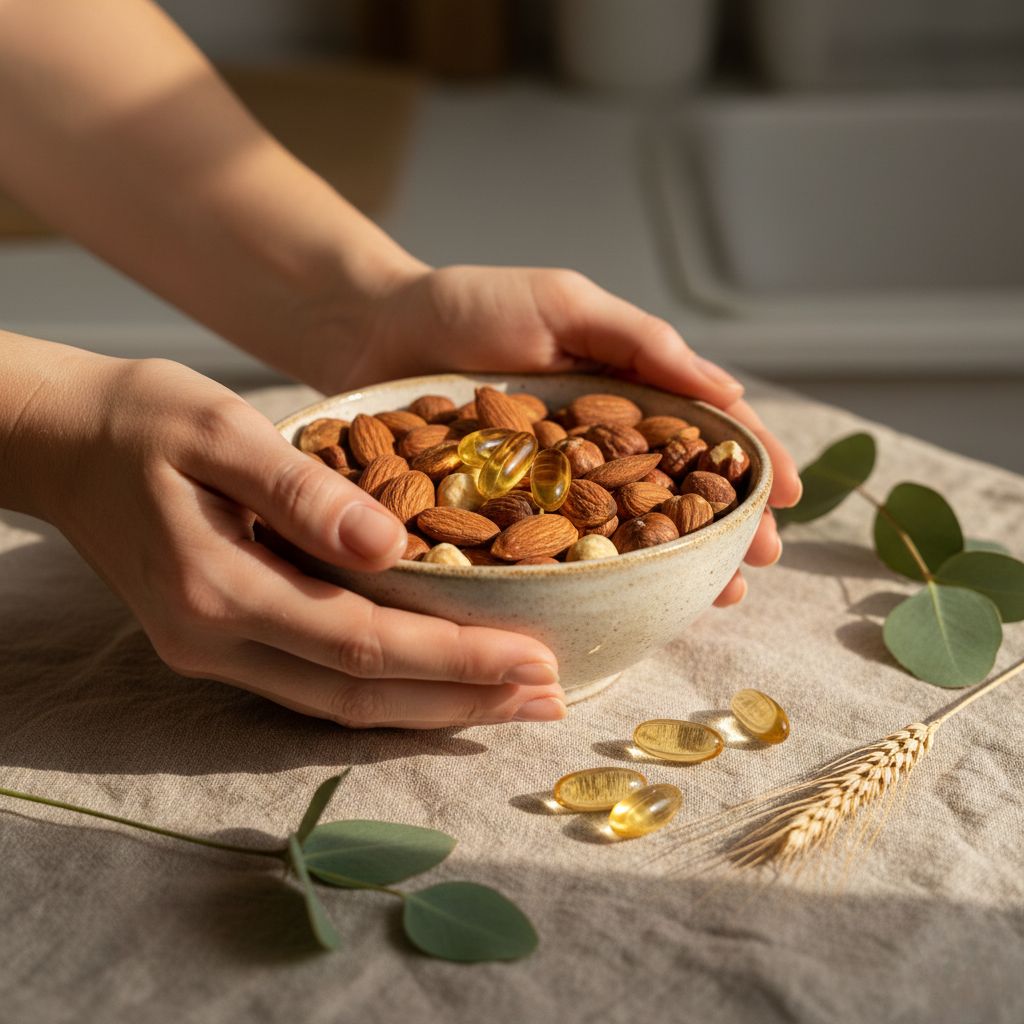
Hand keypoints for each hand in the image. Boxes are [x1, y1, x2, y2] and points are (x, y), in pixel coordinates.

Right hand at [27, 354, 564, 727]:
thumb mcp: (222, 430)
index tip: (537, 659)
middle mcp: (214, 640)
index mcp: (218, 588)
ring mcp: (211, 652)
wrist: (64, 442)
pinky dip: (387, 690)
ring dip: (433, 707)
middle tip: (551, 699)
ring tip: (514, 702)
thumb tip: (391, 546)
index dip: (456, 657)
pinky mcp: (217, 643)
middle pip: (361, 695)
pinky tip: (438, 681)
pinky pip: (316, 685)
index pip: (364, 643)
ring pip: (340, 704)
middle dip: (463, 699)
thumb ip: (303, 492)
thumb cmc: (143, 421)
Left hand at [312, 264, 801, 604]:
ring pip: (623, 534)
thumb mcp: (562, 304)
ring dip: (674, 566)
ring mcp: (547, 488)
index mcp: (617, 395)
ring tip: (714, 599)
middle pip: (671, 494)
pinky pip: (553, 553)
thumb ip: (636, 340)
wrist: (370, 331)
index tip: (788, 498)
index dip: (745, 464)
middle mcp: (590, 449)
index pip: (697, 432)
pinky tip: (624, 605)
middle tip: (757, 567)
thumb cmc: (468, 303)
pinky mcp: (499, 516)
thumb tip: (727, 391)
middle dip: (722, 529)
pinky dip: (594, 580)